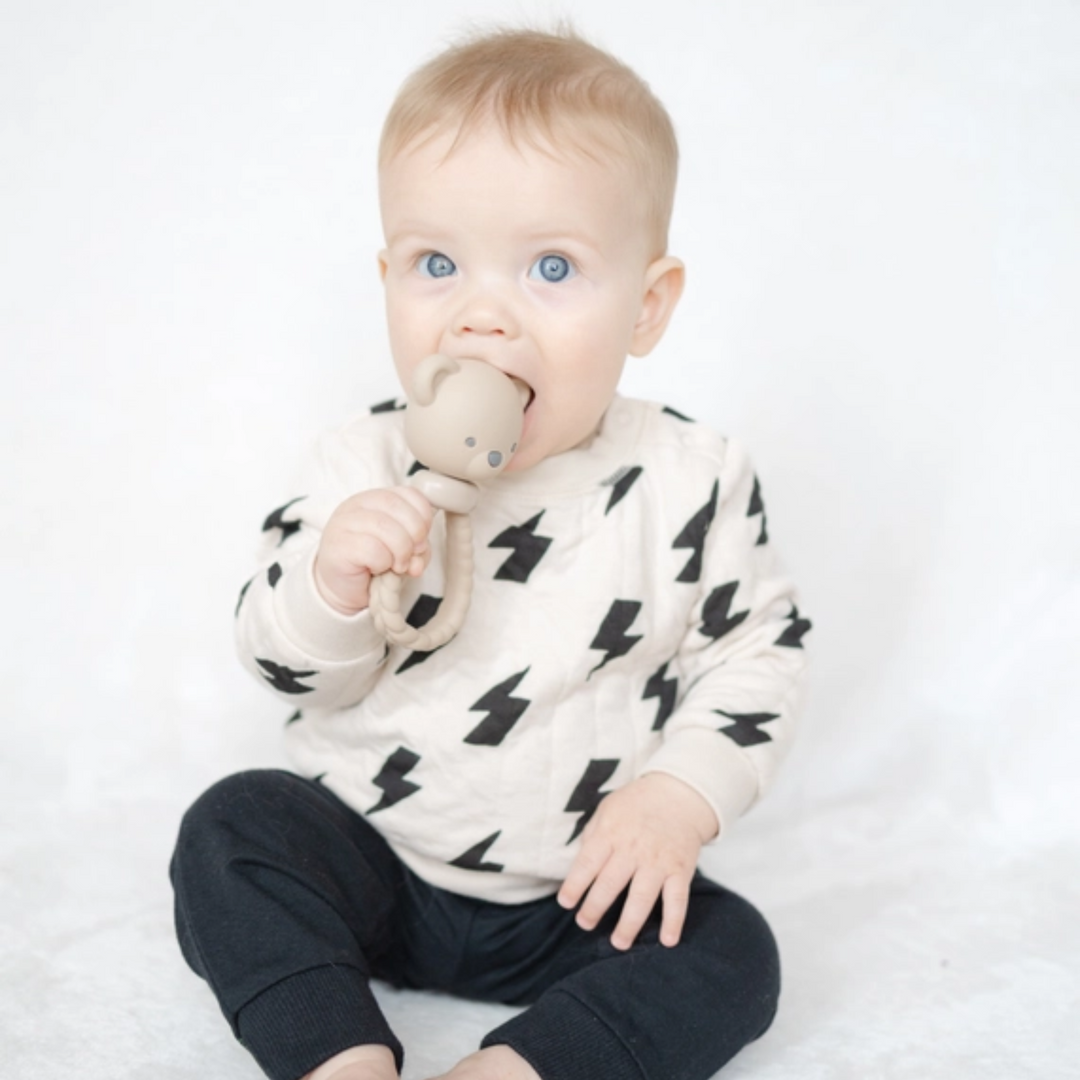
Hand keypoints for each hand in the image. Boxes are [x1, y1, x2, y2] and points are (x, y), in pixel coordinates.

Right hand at [314, 486, 434, 614]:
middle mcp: (357, 505)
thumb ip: (419, 549)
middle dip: (415, 533)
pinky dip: (382, 563)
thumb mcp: (404, 551)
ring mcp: (344, 523)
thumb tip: (419, 555)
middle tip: (413, 555)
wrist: (343, 588)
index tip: (422, 539)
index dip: (423, 516)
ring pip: (385, 527)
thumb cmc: (375, 564)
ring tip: (397, 566)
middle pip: (396, 506)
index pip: (408, 493)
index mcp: (376, 499)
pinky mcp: (339, 545)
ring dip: (401, 552)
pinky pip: (372, 549)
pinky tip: (376, 569)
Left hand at [557, 772, 718, 950]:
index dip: (575, 885)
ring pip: (641, 897)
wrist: (678, 794)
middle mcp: (633, 849)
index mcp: (610, 833)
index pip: (587, 864)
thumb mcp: (607, 810)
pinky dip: (674, 921)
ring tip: (618, 942)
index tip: (566, 903)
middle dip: (594, 908)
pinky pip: (678, 899)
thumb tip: (577, 867)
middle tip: (585, 924)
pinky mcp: (680, 870)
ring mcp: (658, 861)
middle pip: (610, 884)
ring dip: (629, 924)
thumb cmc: (635, 805)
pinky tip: (668, 941)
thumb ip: (592, 837)